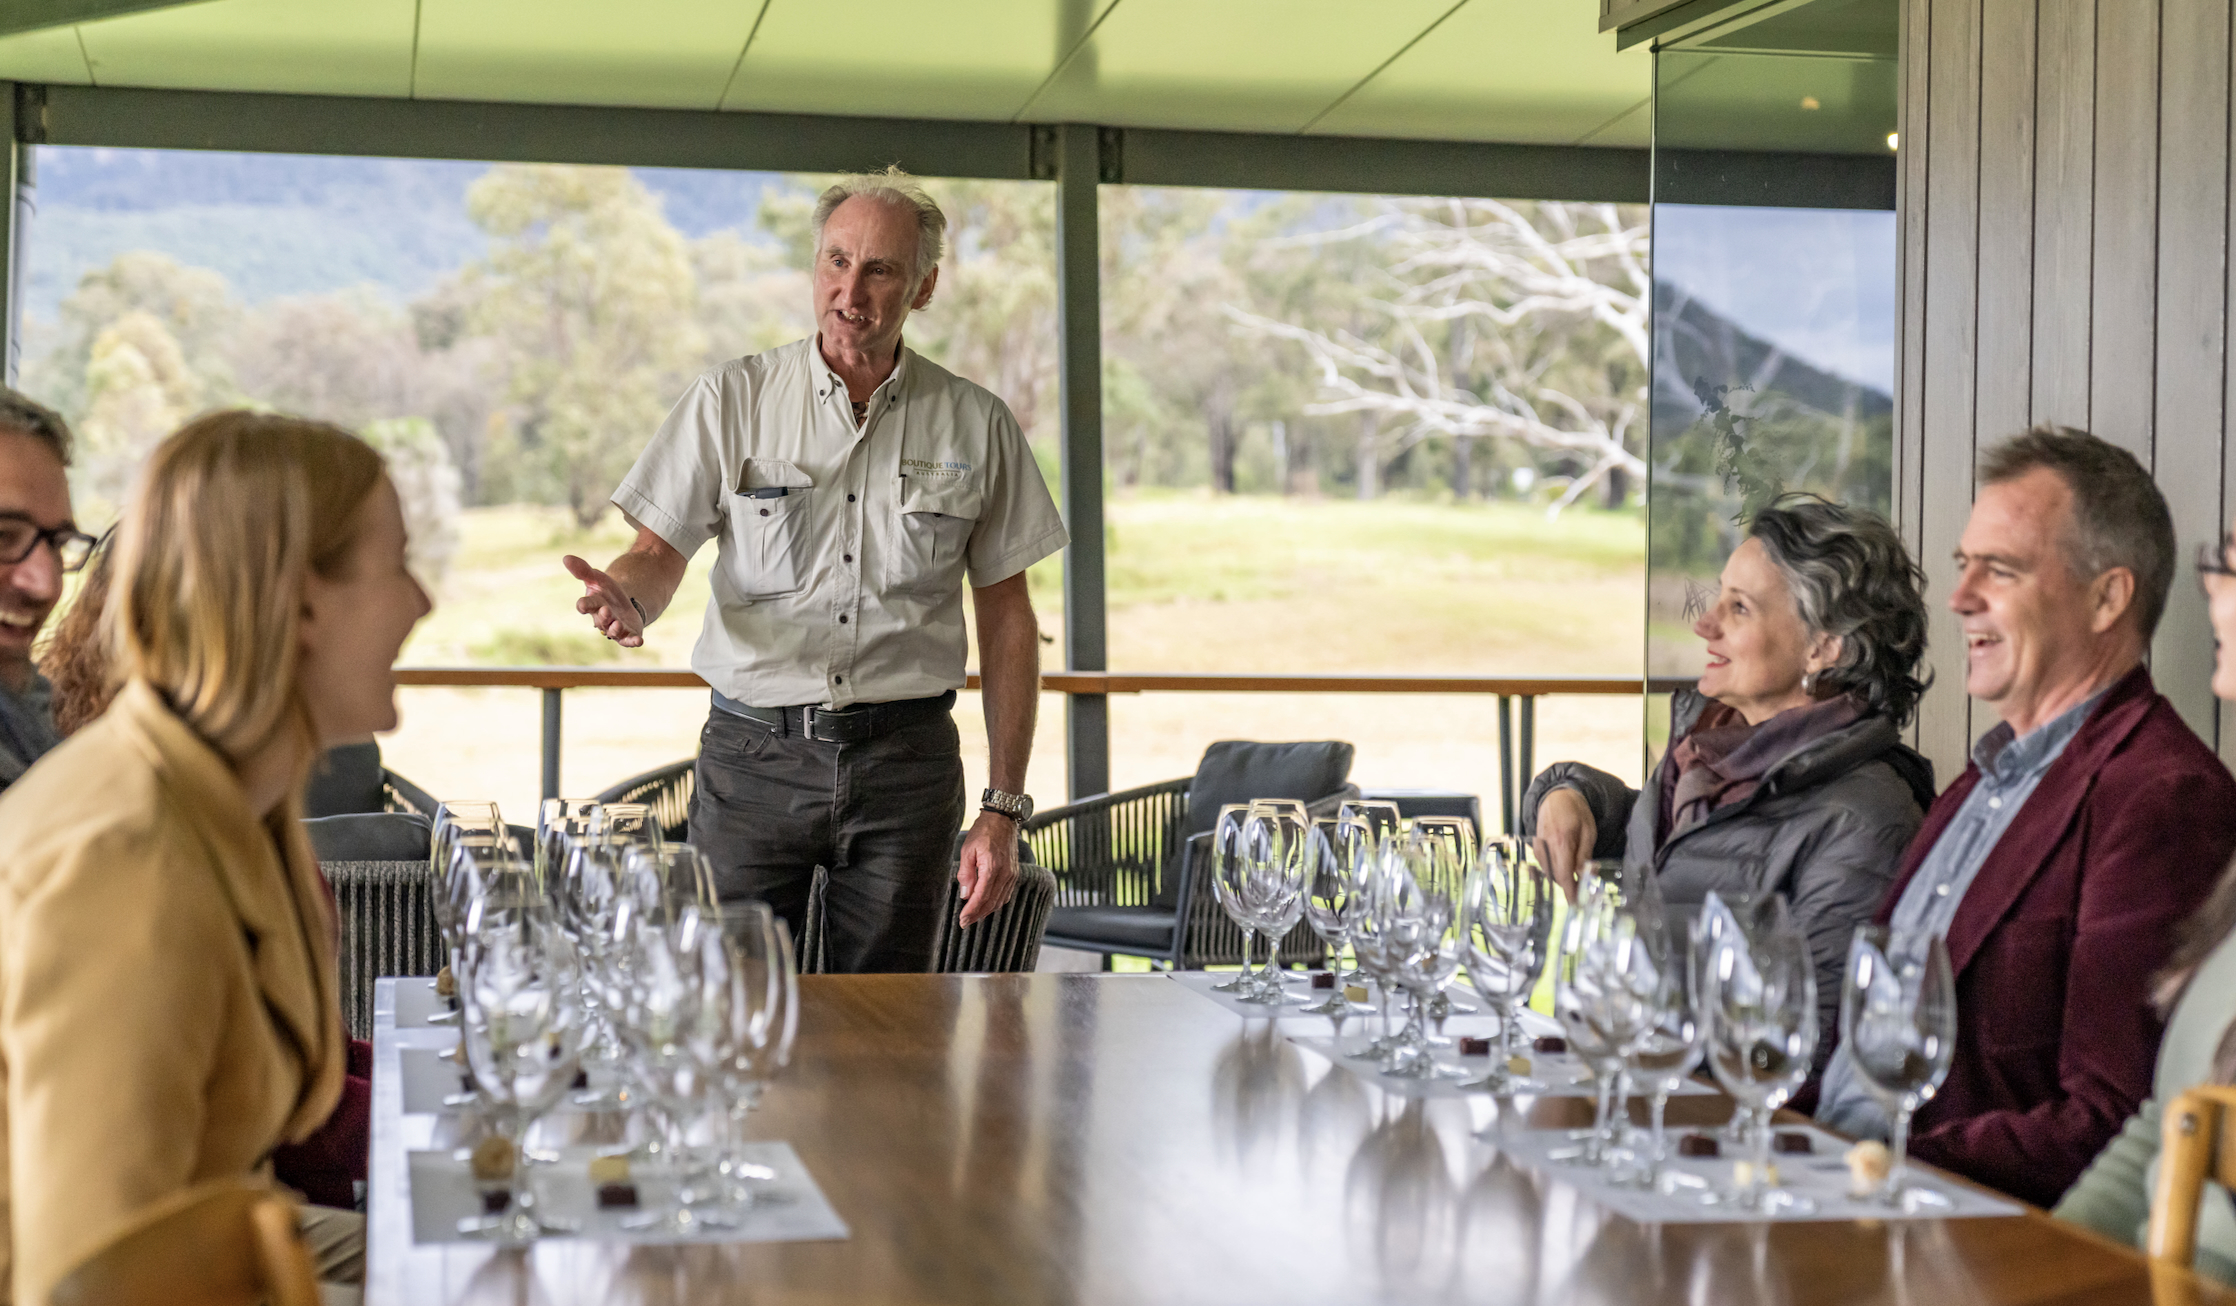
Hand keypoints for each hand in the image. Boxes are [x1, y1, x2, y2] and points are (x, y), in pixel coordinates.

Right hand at [564, 554, 644, 647]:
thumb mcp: (597, 578)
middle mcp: (603, 618)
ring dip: (615, 628)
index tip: (582, 605)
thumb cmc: (606, 591)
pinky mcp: (628, 634)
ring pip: (613, 631)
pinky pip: (629, 640)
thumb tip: (566, 557)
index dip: (583, 605)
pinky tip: (639, 641)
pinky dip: (633, 641)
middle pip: (601, 619)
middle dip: (603, 616)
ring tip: (617, 623)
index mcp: (593, 605)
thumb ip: (583, 570)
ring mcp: (615, 628)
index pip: (586, 605)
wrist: (624, 603)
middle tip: (606, 610)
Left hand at [956, 811, 1019, 927]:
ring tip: (973, 916)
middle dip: (977, 915)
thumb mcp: (967, 850)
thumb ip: (966, 873)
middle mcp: (1005, 873)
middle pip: (991, 902)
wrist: (1002, 820)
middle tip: (965, 923)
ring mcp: (1012, 874)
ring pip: (999, 901)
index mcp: (992, 867)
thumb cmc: (983, 832)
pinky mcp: (1014, 873)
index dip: (971, 911)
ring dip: (986, 911)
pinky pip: (1005, 894)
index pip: (981, 896)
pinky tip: (986, 905)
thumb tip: (965, 894)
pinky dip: (995, 903)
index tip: (962, 920)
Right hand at [1531, 787, 1596, 901]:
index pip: (1564, 874)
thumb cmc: (1576, 812)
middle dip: (1570, 887)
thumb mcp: (1588, 832)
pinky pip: (1546, 866)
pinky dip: (1556, 870)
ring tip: (1578, 881)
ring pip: (1550, 873)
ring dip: (1564, 879)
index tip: (1577, 905)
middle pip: (1556, 876)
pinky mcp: (1535, 848)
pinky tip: (1566, 868)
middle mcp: (1545, 847)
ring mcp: (1538, 847)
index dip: (1570, 892)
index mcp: (1561, 841)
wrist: (1556, 797)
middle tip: (1585, 895)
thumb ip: (1584, 855)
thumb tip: (1588, 876)